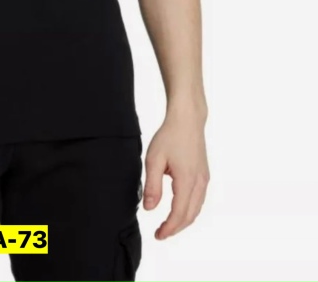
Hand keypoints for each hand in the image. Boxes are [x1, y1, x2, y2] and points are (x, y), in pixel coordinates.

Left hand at [143, 108, 209, 238]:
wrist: (187, 119)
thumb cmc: (169, 135)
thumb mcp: (154, 159)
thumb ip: (152, 186)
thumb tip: (149, 209)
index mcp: (187, 181)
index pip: (179, 214)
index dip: (169, 228)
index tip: (157, 235)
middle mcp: (200, 183)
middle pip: (190, 215)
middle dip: (176, 228)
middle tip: (160, 233)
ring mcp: (204, 178)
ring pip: (196, 208)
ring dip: (183, 220)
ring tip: (168, 225)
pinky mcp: (204, 174)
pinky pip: (199, 199)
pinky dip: (189, 209)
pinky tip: (179, 208)